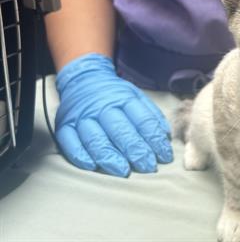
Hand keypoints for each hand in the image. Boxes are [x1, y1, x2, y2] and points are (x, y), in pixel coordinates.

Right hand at [55, 53, 172, 176]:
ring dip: (110, 156)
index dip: (154, 140)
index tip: (164, 156)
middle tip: (148, 166)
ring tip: (124, 171)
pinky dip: (80, 155)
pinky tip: (93, 166)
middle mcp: (102, 107)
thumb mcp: (136, 96)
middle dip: (136, 151)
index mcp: (124, 98)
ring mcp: (82, 116)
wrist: (84, 79)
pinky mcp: (64, 125)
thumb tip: (164, 135)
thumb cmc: (114, 95)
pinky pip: (70, 142)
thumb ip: (150, 115)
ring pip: (96, 139)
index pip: (142, 120)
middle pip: (120, 131)